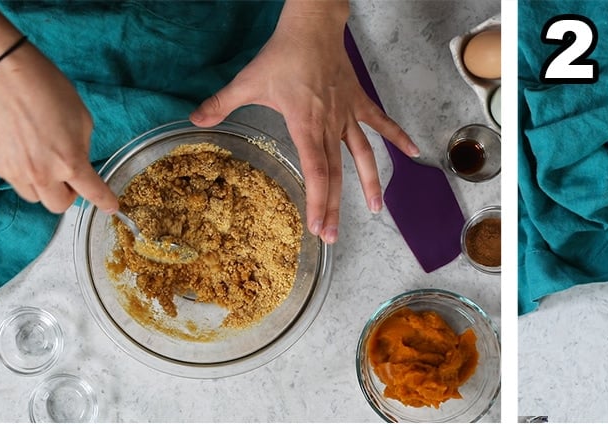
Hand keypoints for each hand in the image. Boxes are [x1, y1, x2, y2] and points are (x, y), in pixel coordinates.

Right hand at [0, 42, 118, 213]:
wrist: (5, 77)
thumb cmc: (48, 91)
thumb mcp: (82, 120)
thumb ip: (82, 149)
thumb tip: (78, 164)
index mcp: (69, 162)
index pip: (92, 193)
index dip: (104, 202)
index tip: (110, 207)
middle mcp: (42, 173)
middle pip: (58, 206)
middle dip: (67, 195)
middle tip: (68, 177)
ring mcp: (15, 172)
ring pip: (34, 196)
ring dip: (43, 186)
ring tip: (41, 159)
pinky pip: (13, 179)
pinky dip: (21, 171)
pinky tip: (21, 147)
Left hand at [190, 16, 418, 244]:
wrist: (312, 27)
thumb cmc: (282, 55)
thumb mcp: (248, 81)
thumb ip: (221, 104)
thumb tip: (194, 120)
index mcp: (306, 125)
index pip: (316, 171)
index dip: (319, 201)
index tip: (318, 227)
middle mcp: (330, 125)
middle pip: (336, 174)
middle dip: (335, 207)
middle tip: (333, 237)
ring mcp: (347, 114)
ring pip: (362, 155)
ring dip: (371, 183)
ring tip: (378, 209)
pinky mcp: (358, 102)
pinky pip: (381, 123)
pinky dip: (397, 137)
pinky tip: (413, 152)